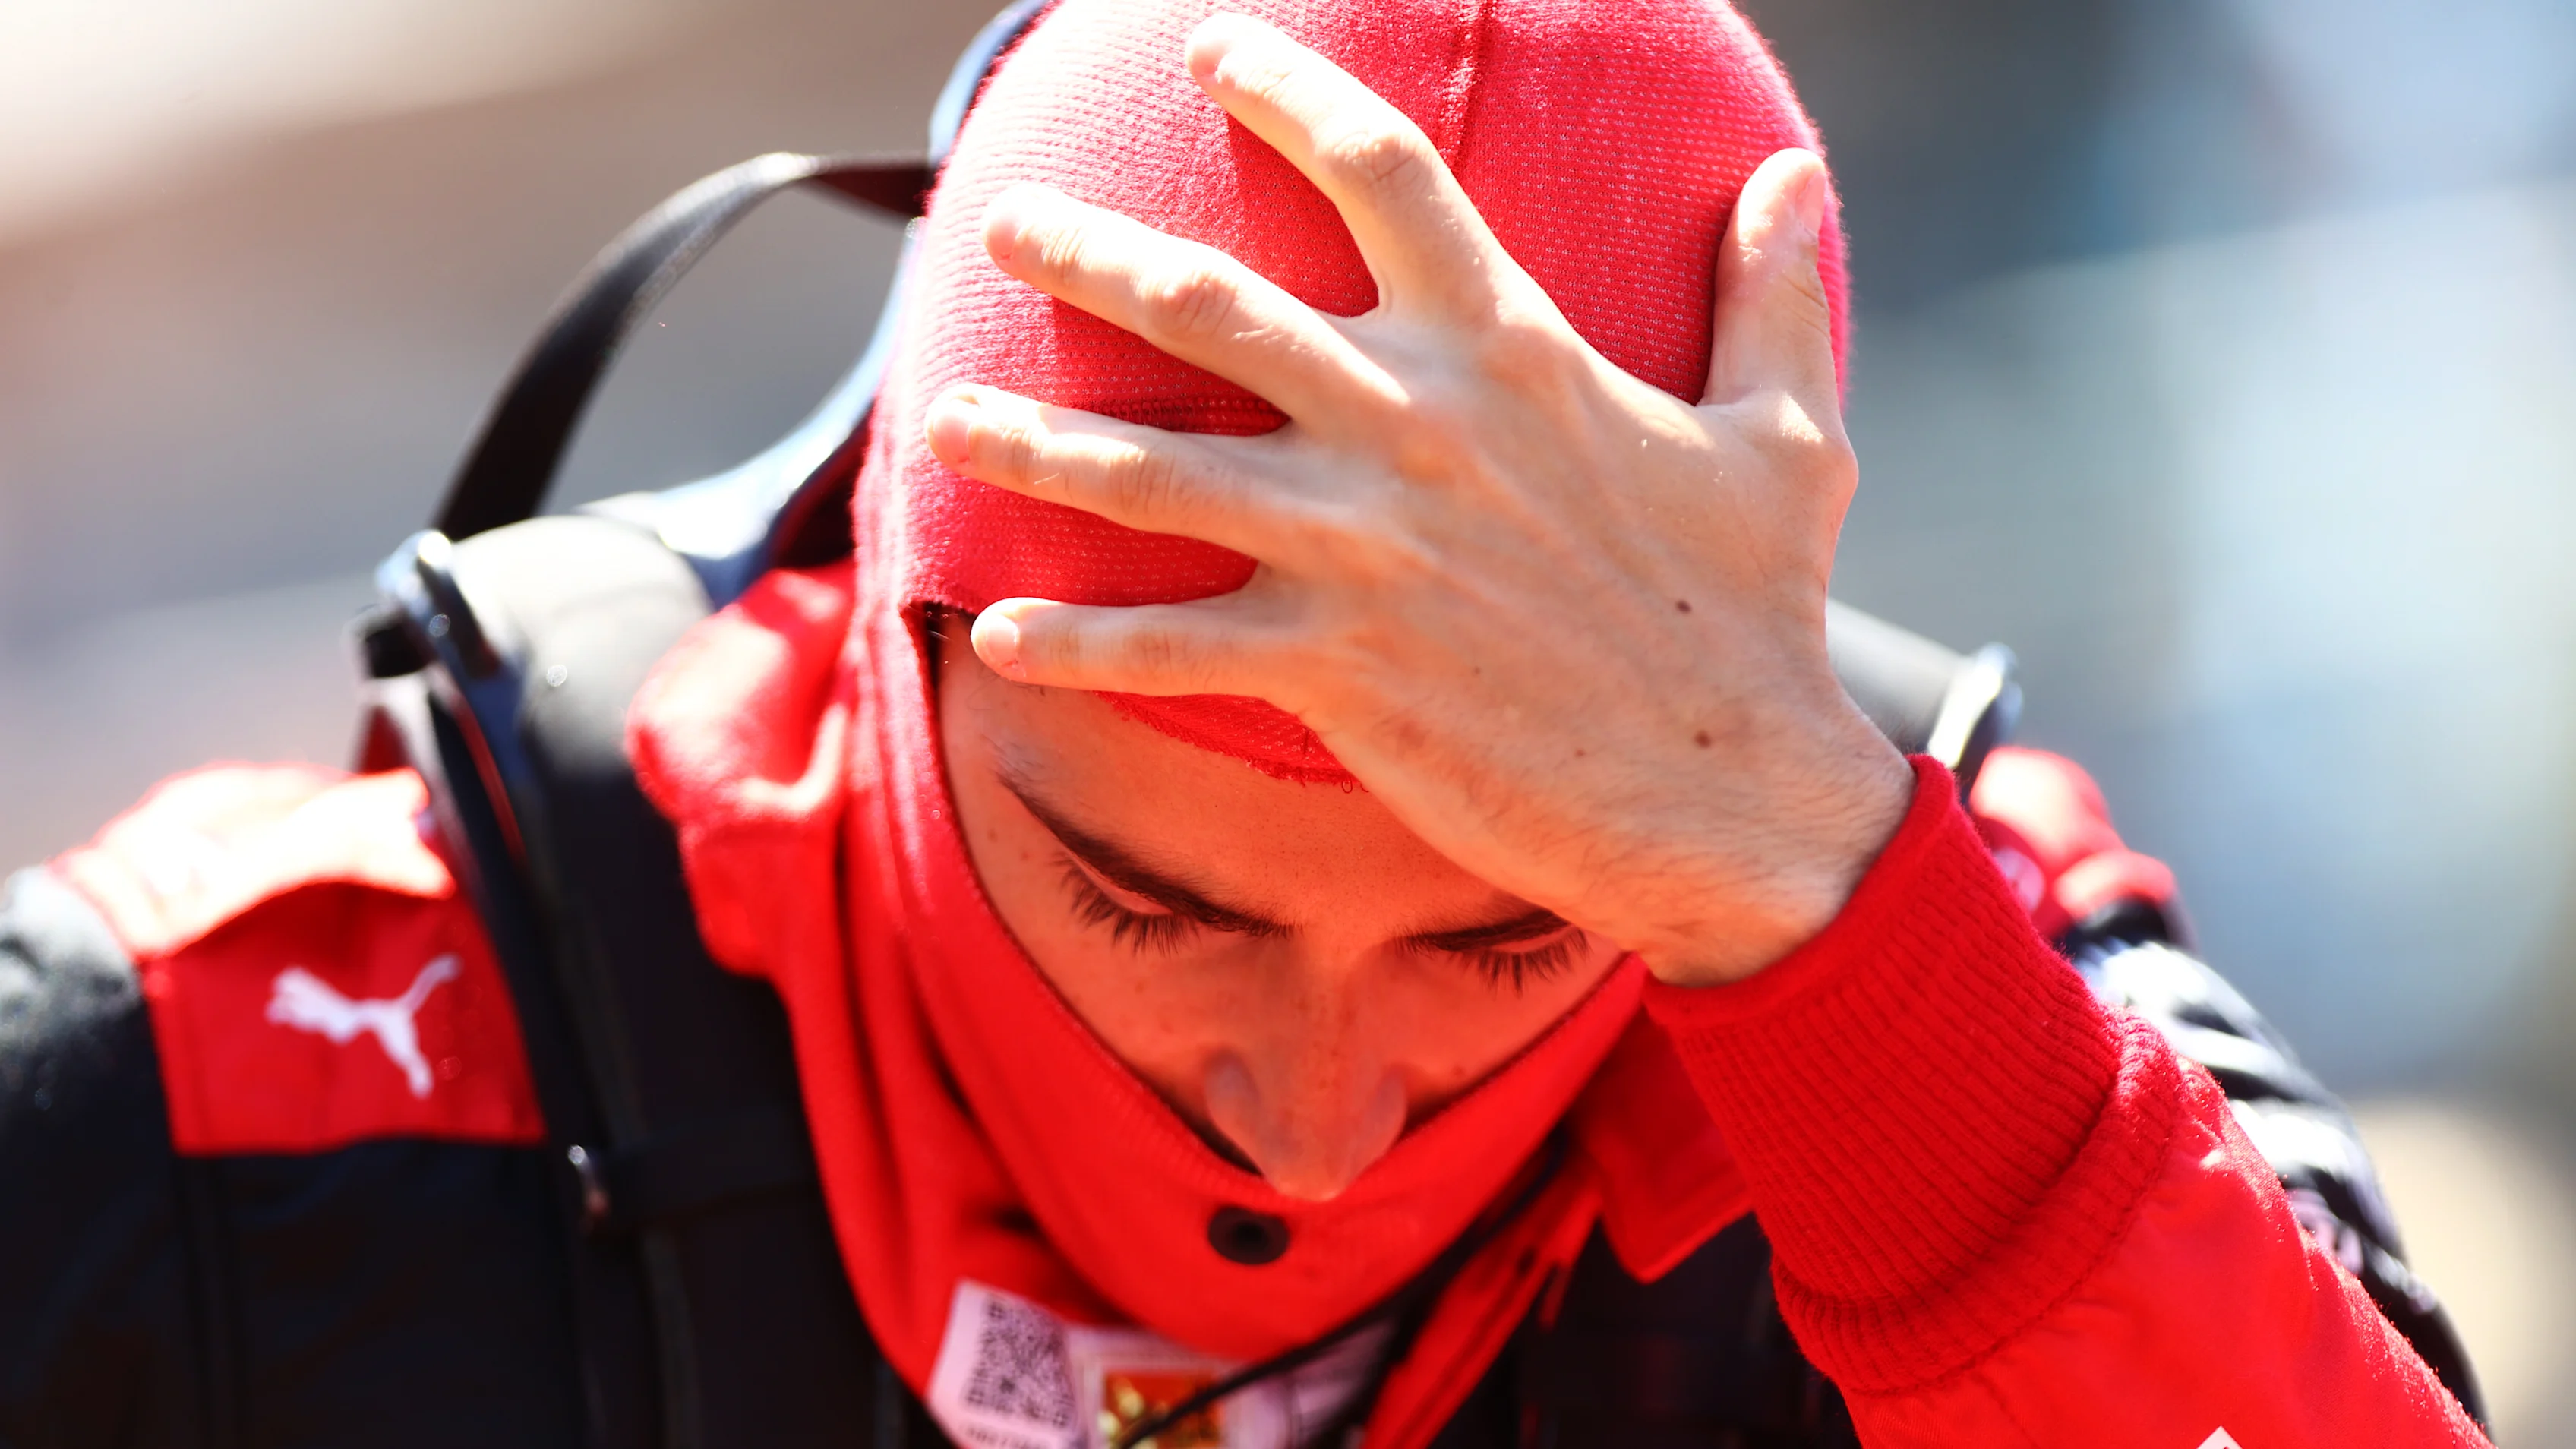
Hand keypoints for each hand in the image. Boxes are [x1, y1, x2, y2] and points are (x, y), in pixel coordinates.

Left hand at [925, 13, 1910, 983]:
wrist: (1733, 792)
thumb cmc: (1758, 614)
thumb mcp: (1790, 435)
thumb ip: (1772, 295)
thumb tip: (1795, 176)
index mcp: (1514, 352)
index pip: (1381, 177)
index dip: (1287, 97)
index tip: (1210, 50)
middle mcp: (1418, 429)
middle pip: (1214, 305)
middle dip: (1091, 258)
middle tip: (1005, 222)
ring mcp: (1365, 550)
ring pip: (1155, 473)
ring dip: (1034, 446)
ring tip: (941, 425)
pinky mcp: (1338, 670)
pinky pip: (1171, 648)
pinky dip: (1079, 644)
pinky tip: (998, 633)